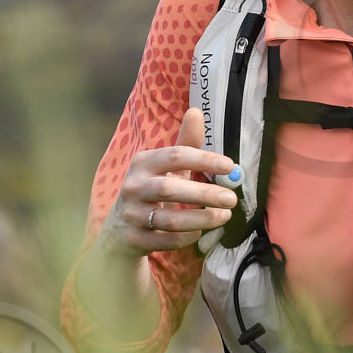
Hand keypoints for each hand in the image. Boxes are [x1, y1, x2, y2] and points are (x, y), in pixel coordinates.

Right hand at [102, 107, 238, 256]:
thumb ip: (185, 143)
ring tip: (225, 215)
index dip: (203, 160)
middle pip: (170, 189)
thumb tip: (196, 111)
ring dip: (201, 218)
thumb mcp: (166, 167)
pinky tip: (200, 232)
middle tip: (232, 198)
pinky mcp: (134, 239)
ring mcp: (131, 215)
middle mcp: (133, 187)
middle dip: (205, 194)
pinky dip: (186, 237)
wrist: (120, 230)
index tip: (229, 166)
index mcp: (142, 163)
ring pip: (169, 219)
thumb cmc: (152, 191)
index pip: (174, 156)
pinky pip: (165, 240)